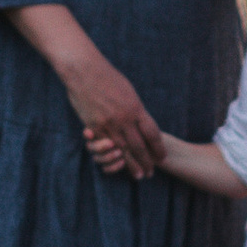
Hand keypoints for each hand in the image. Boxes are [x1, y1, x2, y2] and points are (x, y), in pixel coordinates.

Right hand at [57, 51, 164, 172]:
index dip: (158, 148)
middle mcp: (124, 119)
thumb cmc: (107, 77)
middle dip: (147, 161)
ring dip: (132, 165)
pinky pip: (106, 146)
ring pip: (124, 150)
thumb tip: (143, 121)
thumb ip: (136, 109)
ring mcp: (109, 124)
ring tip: (139, 175)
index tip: (162, 157)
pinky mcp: (94, 127)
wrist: (84, 71)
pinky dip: (113, 157)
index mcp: (136, 108)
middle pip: (140, 146)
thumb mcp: (129, 92)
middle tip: (152, 173)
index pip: (152, 134)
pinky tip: (118, 164)